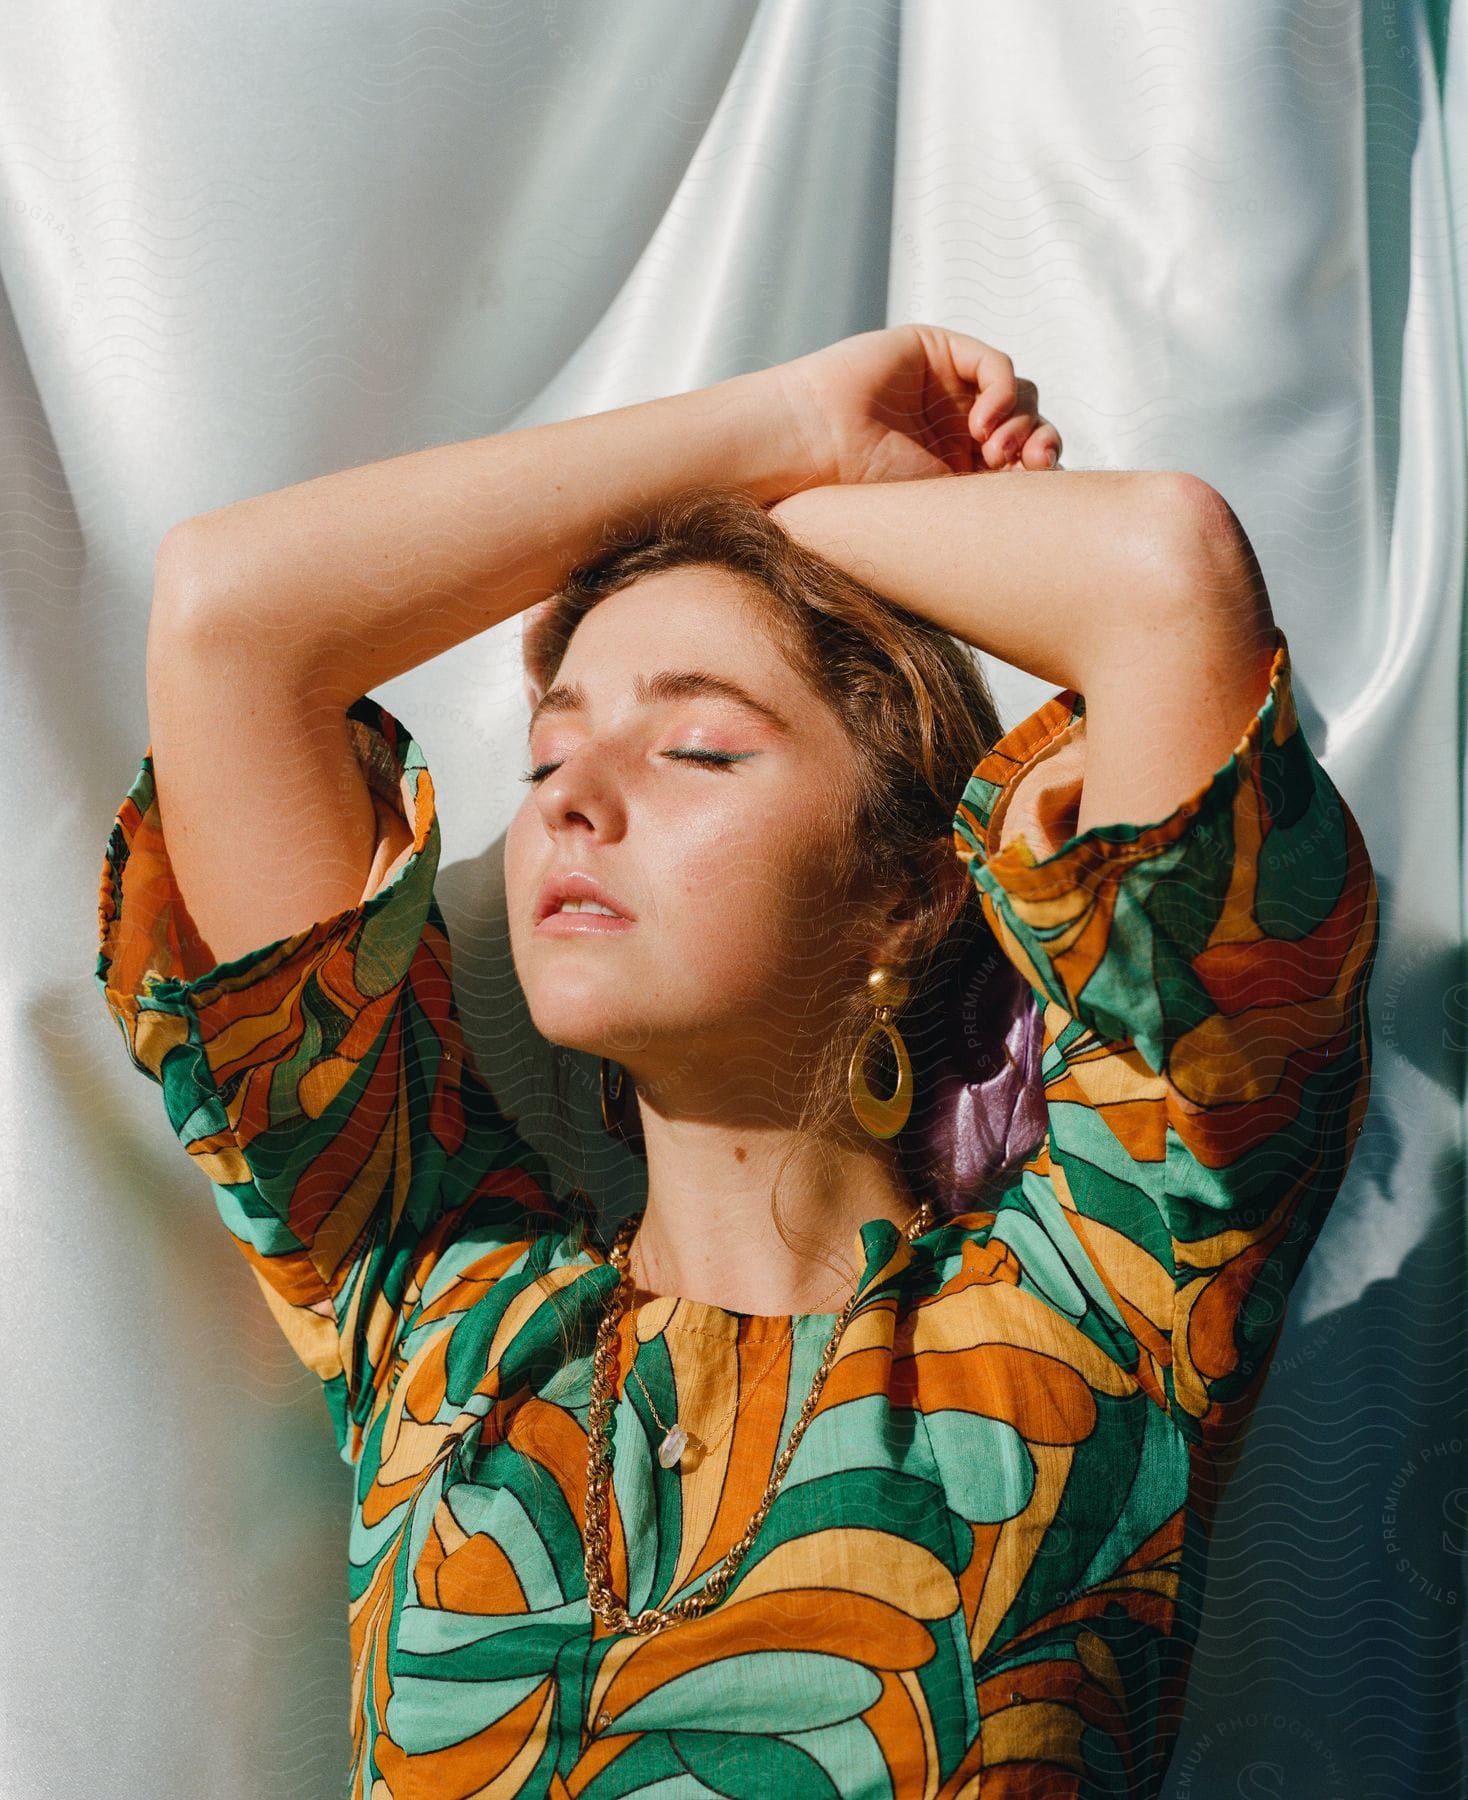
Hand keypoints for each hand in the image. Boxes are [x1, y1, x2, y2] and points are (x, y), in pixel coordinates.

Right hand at [773, 323, 1062, 487]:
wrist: (814, 448)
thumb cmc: (860, 486)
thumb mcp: (940, 499)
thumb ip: (990, 492)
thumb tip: (1053, 500)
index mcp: (956, 464)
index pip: (1021, 459)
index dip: (1039, 469)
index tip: (1034, 489)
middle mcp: (954, 423)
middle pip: (1028, 424)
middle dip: (1039, 444)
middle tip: (1032, 466)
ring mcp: (946, 385)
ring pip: (1019, 394)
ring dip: (1021, 422)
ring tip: (994, 450)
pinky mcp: (936, 349)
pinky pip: (994, 365)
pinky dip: (1000, 393)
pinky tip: (979, 423)